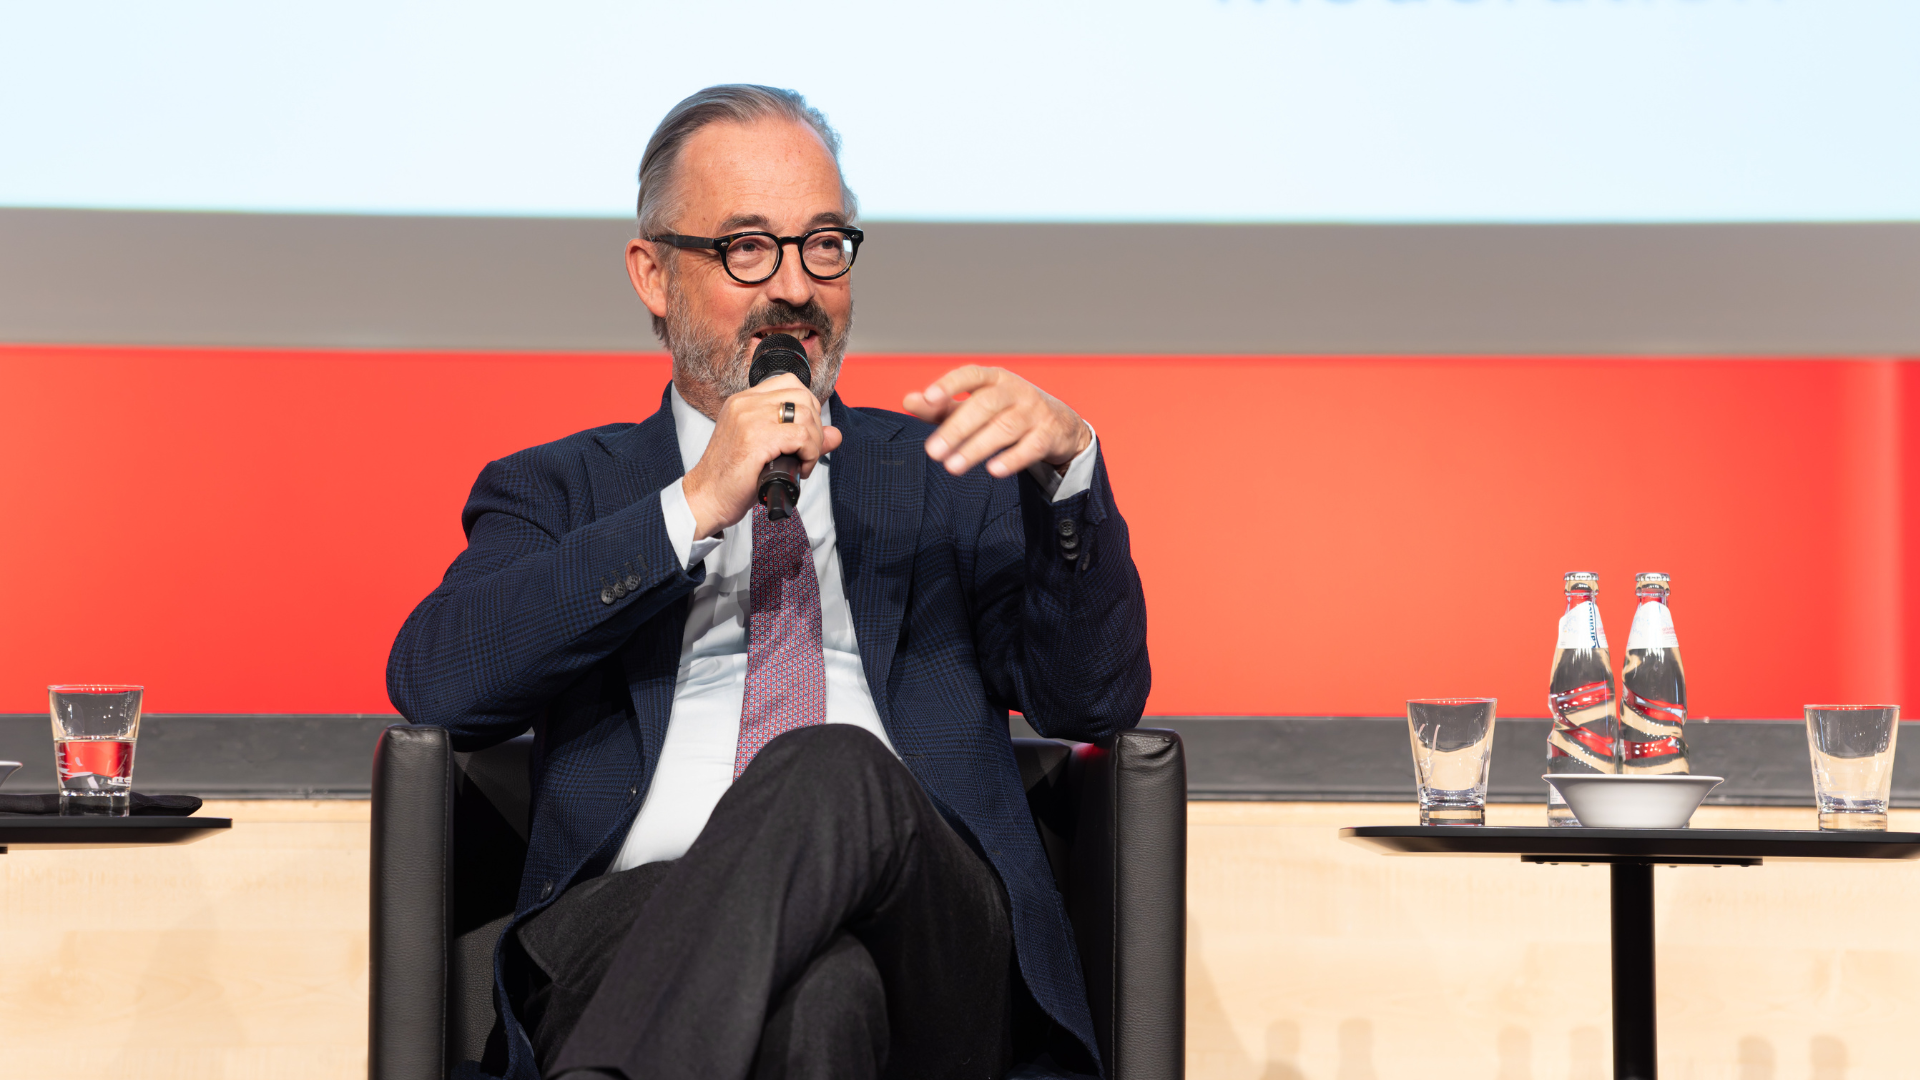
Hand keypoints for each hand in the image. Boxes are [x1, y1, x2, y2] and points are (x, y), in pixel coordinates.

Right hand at [682, 375, 841, 539]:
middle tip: (805, 451)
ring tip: (802, 462)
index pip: (790, 382)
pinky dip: (810, 454)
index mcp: (744, 401)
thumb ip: (801, 437)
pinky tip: (800, 469)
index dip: (808, 407)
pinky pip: (802, 437)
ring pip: (806, 416)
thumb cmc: (732, 477)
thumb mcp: (768, 449)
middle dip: (815, 426)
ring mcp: (749, 418)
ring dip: (814, 443)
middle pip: (803, 397)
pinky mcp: (756, 439)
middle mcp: (745, 403)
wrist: (706, 498)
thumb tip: (835, 434)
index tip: (803, 433)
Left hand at [903, 366, 1091, 477]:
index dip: (950, 384)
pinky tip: (993, 471)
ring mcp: (1034, 412)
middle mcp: (1015, 391)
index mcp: (993, 379)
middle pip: (984, 406)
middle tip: (933, 451)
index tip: (928, 398)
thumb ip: (943, 405)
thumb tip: (909, 401)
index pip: (970, 375)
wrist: (1060, 423)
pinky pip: (1031, 447)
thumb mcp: (976, 404)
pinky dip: (1012, 459)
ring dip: (977, 448)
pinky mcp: (1048, 435)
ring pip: (1004, 428)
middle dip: (957, 429)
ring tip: (953, 466)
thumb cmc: (1008, 410)